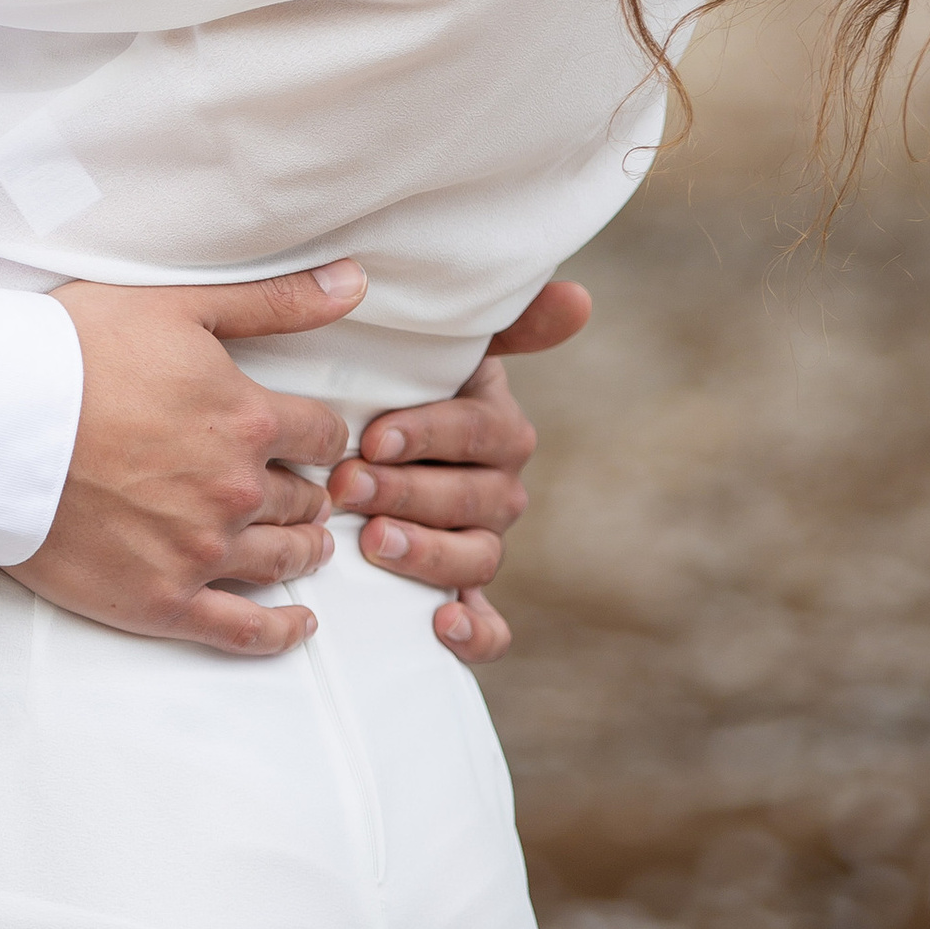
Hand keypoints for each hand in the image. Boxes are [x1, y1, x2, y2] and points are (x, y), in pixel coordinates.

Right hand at [14, 263, 363, 660]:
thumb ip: (274, 302)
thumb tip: (354, 284)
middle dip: (305, 491)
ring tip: (304, 545)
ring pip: (282, 559)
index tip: (306, 438)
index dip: (317, 435)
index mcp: (248, 421)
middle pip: (302, 500)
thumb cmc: (75, 351)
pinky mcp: (160, 601)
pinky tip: (299, 626)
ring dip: (302, 549)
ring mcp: (200, 553)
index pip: (321, 436)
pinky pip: (241, 631)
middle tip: (297, 491)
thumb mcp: (178, 305)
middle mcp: (236, 492)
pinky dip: (281, 633)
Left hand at [328, 280, 590, 669]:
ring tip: (376, 544)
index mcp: (496, 425)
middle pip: (472, 498)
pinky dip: (475, 631)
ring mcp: (483, 542)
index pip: (478, 433)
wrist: (360, 440)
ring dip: (429, 554)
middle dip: (409, 493)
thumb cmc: (398, 382)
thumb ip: (509, 320)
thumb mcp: (442, 343)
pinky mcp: (464, 592)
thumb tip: (580, 297)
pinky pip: (490, 625)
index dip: (429, 436)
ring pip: (478, 557)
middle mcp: (499, 487)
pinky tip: (443, 625)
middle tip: (349, 487)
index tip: (373, 437)